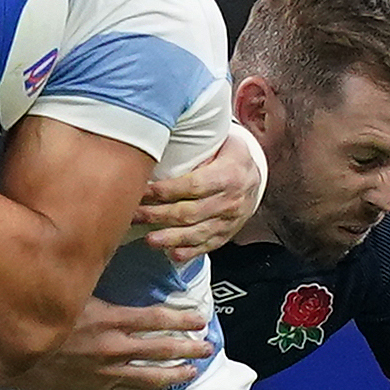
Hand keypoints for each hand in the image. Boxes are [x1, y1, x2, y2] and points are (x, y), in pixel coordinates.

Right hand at [9, 298, 213, 389]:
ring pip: (148, 377)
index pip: (156, 319)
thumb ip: (90, 280)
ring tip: (191, 373)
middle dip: (188, 348)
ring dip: (173, 374)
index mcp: (108, 319)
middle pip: (160, 350)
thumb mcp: (66, 289)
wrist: (6, 354)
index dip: (181, 318)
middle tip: (208, 348)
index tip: (199, 318)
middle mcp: (111, 348)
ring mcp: (103, 372)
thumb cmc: (33, 314)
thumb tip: (106, 260)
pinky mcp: (91, 389)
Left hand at [136, 125, 268, 262]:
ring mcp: (229, 221)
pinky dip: (189, 252)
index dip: (166, 190)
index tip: (142, 190)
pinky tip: (171, 254)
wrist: (255, 176)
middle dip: (158, 215)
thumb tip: (163, 136)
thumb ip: (198, 145)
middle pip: (190, 212)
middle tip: (134, 214)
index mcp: (229, 175)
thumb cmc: (230, 156)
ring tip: (149, 239)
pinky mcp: (226, 234)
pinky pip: (207, 246)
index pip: (193, 185)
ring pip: (197, 234)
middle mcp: (230, 201)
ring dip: (170, 238)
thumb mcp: (223, 142)